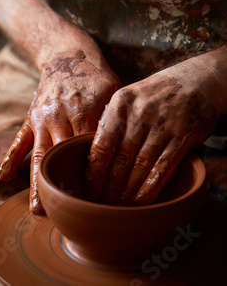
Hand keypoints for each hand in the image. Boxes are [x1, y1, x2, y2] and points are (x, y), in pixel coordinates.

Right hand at [0, 48, 119, 213]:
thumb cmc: (95, 75)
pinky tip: (4, 177)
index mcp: (84, 111)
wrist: (66, 53)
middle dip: (66, 187)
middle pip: (62, 158)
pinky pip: (19, 140)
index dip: (93, 176)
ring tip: (38, 210)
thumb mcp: (112, 90)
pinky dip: (11, 158)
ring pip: (39, 155)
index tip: (97, 201)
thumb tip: (124, 149)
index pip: (89, 150)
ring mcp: (42, 118)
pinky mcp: (30, 118)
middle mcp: (60, 117)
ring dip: (38, 184)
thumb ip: (114, 118)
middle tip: (69, 216)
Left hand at [86, 54, 221, 205]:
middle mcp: (139, 113)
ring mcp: (162, 124)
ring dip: (128, 190)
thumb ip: (113, 121)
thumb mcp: (130, 97)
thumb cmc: (156, 93)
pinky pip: (163, 166)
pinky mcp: (182, 135)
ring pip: (140, 165)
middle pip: (120, 158)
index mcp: (120, 103)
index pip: (102, 143)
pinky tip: (141, 200)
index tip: (89, 188)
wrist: (196, 80)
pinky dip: (151, 185)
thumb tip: (93, 153)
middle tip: (101, 204)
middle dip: (109, 186)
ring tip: (119, 206)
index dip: (94, 171)